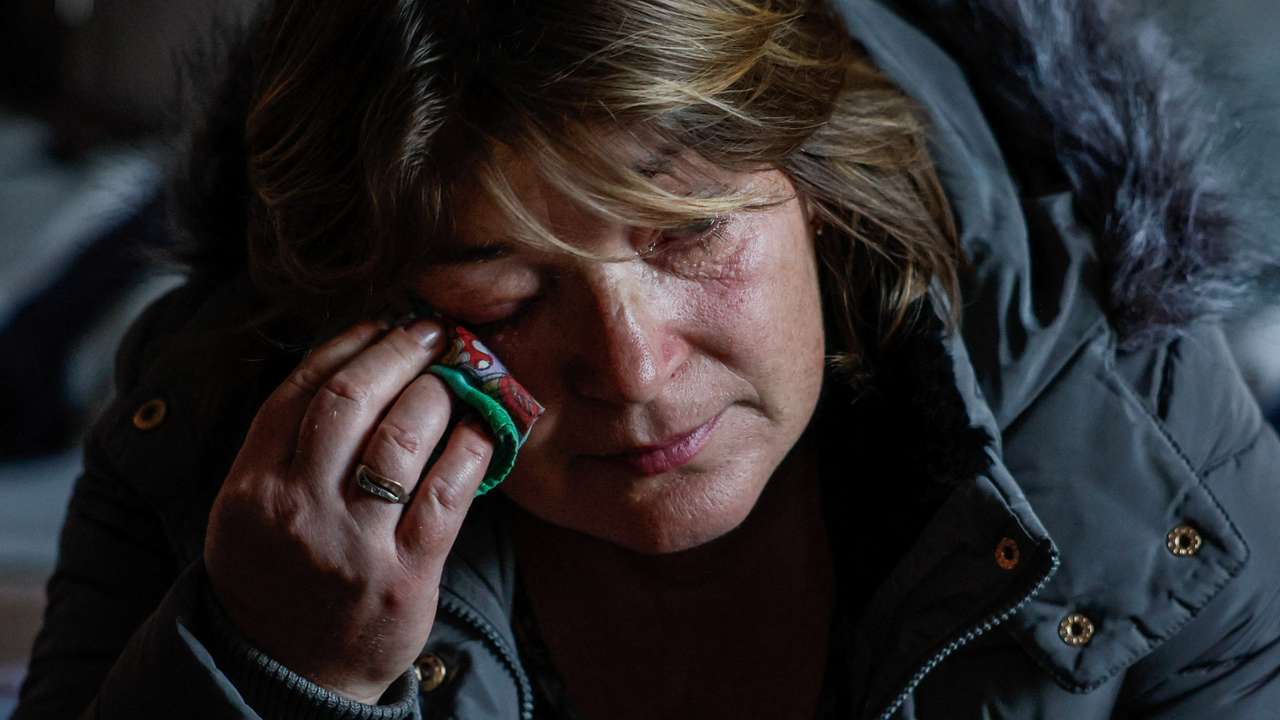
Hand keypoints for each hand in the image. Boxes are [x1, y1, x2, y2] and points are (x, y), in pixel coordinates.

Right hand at [203, 318, 493, 702]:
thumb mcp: (249, 511)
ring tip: (456, 373)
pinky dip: (470, 448)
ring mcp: (353, 545)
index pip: (301, 390)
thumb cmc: (278, 577)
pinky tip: (484, 426)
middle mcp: (298, 509)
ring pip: (401, 437)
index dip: (349, 343)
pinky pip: (447, 494)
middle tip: (431, 330)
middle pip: (350, 400)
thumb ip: (284, 445)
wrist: (287, 674)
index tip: (384, 319)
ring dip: (437, 391)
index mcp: (254, 486)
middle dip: (397, 351)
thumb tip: (352, 363)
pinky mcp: (406, 577)